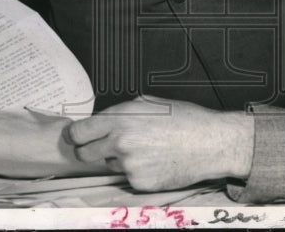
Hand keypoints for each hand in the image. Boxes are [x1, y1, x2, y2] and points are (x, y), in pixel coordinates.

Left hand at [65, 96, 254, 191]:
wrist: (210, 143)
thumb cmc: (185, 120)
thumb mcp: (150, 103)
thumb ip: (122, 112)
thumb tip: (103, 120)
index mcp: (121, 119)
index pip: (78, 132)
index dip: (75, 136)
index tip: (77, 137)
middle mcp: (120, 142)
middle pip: (85, 154)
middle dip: (90, 150)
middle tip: (104, 146)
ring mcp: (129, 165)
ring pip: (110, 164)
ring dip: (120, 159)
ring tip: (147, 149)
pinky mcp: (139, 183)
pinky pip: (128, 178)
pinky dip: (137, 172)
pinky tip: (155, 161)